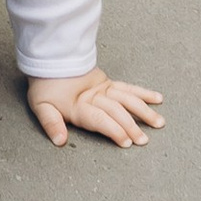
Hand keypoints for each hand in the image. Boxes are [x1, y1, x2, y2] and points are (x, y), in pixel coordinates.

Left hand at [26, 69, 163, 149]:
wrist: (49, 58)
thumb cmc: (46, 85)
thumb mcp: (41, 106)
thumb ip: (51, 123)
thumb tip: (60, 141)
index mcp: (80, 105)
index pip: (100, 118)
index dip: (113, 129)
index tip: (127, 142)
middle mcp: (95, 96)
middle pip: (116, 110)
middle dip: (131, 126)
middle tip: (144, 140)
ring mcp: (103, 88)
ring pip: (127, 99)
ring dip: (143, 111)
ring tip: (159, 123)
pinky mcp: (108, 82)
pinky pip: (128, 87)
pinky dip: (143, 92)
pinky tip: (157, 98)